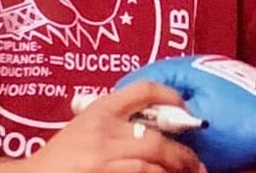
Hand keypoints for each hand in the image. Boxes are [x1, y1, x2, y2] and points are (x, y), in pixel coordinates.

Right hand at [21, 81, 204, 172]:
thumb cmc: (59, 158)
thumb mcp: (83, 128)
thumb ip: (112, 121)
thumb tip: (153, 124)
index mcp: (98, 111)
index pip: (141, 91)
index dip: (169, 95)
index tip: (184, 107)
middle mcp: (102, 132)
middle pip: (155, 138)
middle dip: (182, 154)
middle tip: (196, 164)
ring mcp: (102, 159)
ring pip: (151, 163)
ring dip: (174, 171)